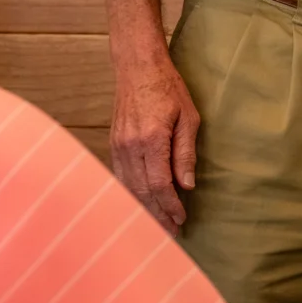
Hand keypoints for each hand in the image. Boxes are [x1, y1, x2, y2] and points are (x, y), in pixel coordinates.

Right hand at [110, 49, 200, 234]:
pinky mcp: (113, 146)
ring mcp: (118, 148)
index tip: (181, 219)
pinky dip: (131, 195)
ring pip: (129, 188)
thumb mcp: (188, 117)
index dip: (170, 205)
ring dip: (143, 209)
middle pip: (142, 191)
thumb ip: (185, 152)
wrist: (137, 69)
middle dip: (157, 215)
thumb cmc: (168, 89)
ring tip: (157, 225)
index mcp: (151, 140)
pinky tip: (140, 205)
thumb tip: (187, 184)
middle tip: (170, 233)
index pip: (160, 183)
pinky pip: (121, 178)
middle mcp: (130, 147)